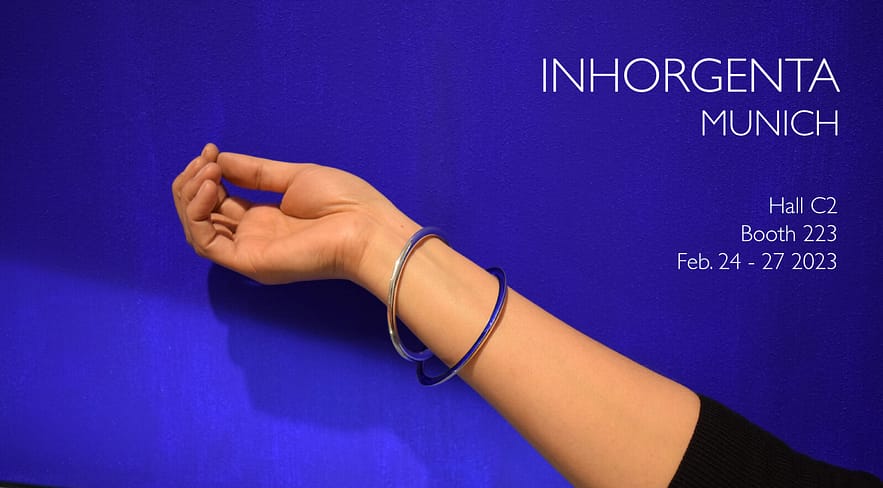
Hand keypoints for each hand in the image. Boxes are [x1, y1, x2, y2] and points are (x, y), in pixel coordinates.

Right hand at [172, 144, 417, 287]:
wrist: (366, 227)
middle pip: (203, 213)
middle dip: (194, 181)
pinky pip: (205, 243)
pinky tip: (210, 186)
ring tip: (207, 171)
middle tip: (205, 158)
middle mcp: (253, 236)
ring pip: (198, 228)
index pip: (220, 199)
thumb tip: (220, 159)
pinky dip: (198, 213)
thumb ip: (254, 171)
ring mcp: (249, 250)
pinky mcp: (248, 261)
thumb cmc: (344, 201)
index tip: (210, 149)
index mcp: (266, 218)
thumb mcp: (294, 176)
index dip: (208, 173)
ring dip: (191, 195)